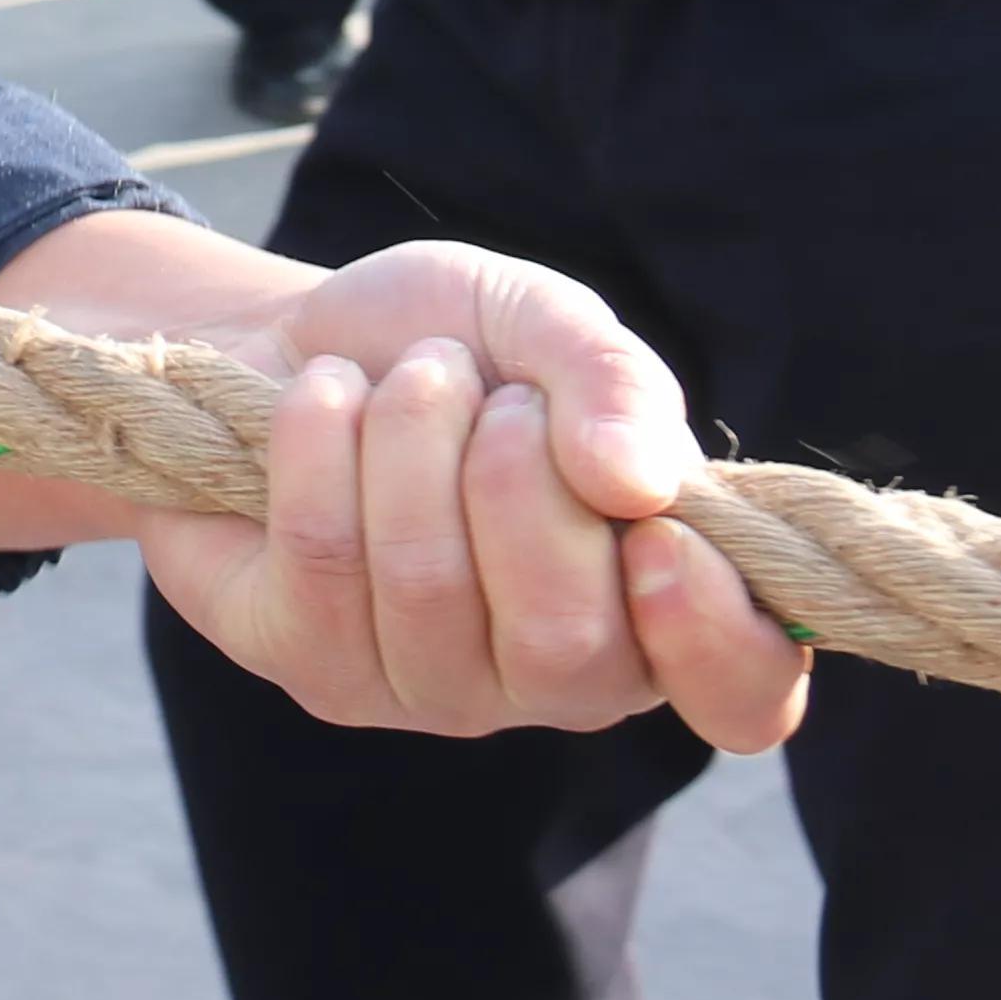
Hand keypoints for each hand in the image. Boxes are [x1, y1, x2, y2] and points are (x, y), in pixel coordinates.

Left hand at [0, 214, 809, 755]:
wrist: (262, 334)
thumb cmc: (427, 331)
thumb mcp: (530, 314)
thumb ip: (610, 377)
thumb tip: (659, 483)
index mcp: (642, 595)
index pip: (738, 685)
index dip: (723, 643)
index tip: (672, 545)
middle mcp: (548, 669)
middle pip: (574, 639)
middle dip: (510, 481)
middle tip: (460, 389)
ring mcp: (423, 685)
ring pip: (445, 618)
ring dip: (404, 460)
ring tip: (377, 386)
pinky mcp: (302, 665)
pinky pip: (324, 595)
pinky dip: (315, 478)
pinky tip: (300, 419)